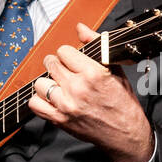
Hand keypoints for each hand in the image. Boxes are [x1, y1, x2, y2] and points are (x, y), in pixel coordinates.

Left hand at [27, 22, 154, 161]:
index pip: (64, 51)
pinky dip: (40, 100)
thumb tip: (80, 28)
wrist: (126, 134)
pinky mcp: (60, 120)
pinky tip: (52, 99)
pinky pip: (35, 104)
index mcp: (92, 73)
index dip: (69, 54)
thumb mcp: (115, 69)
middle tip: (65, 72)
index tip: (73, 60)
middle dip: (57, 65)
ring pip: (40, 83)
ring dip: (48, 83)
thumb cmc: (123, 103)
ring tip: (59, 86)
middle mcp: (77, 88)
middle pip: (51, 64)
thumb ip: (96, 45)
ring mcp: (66, 105)